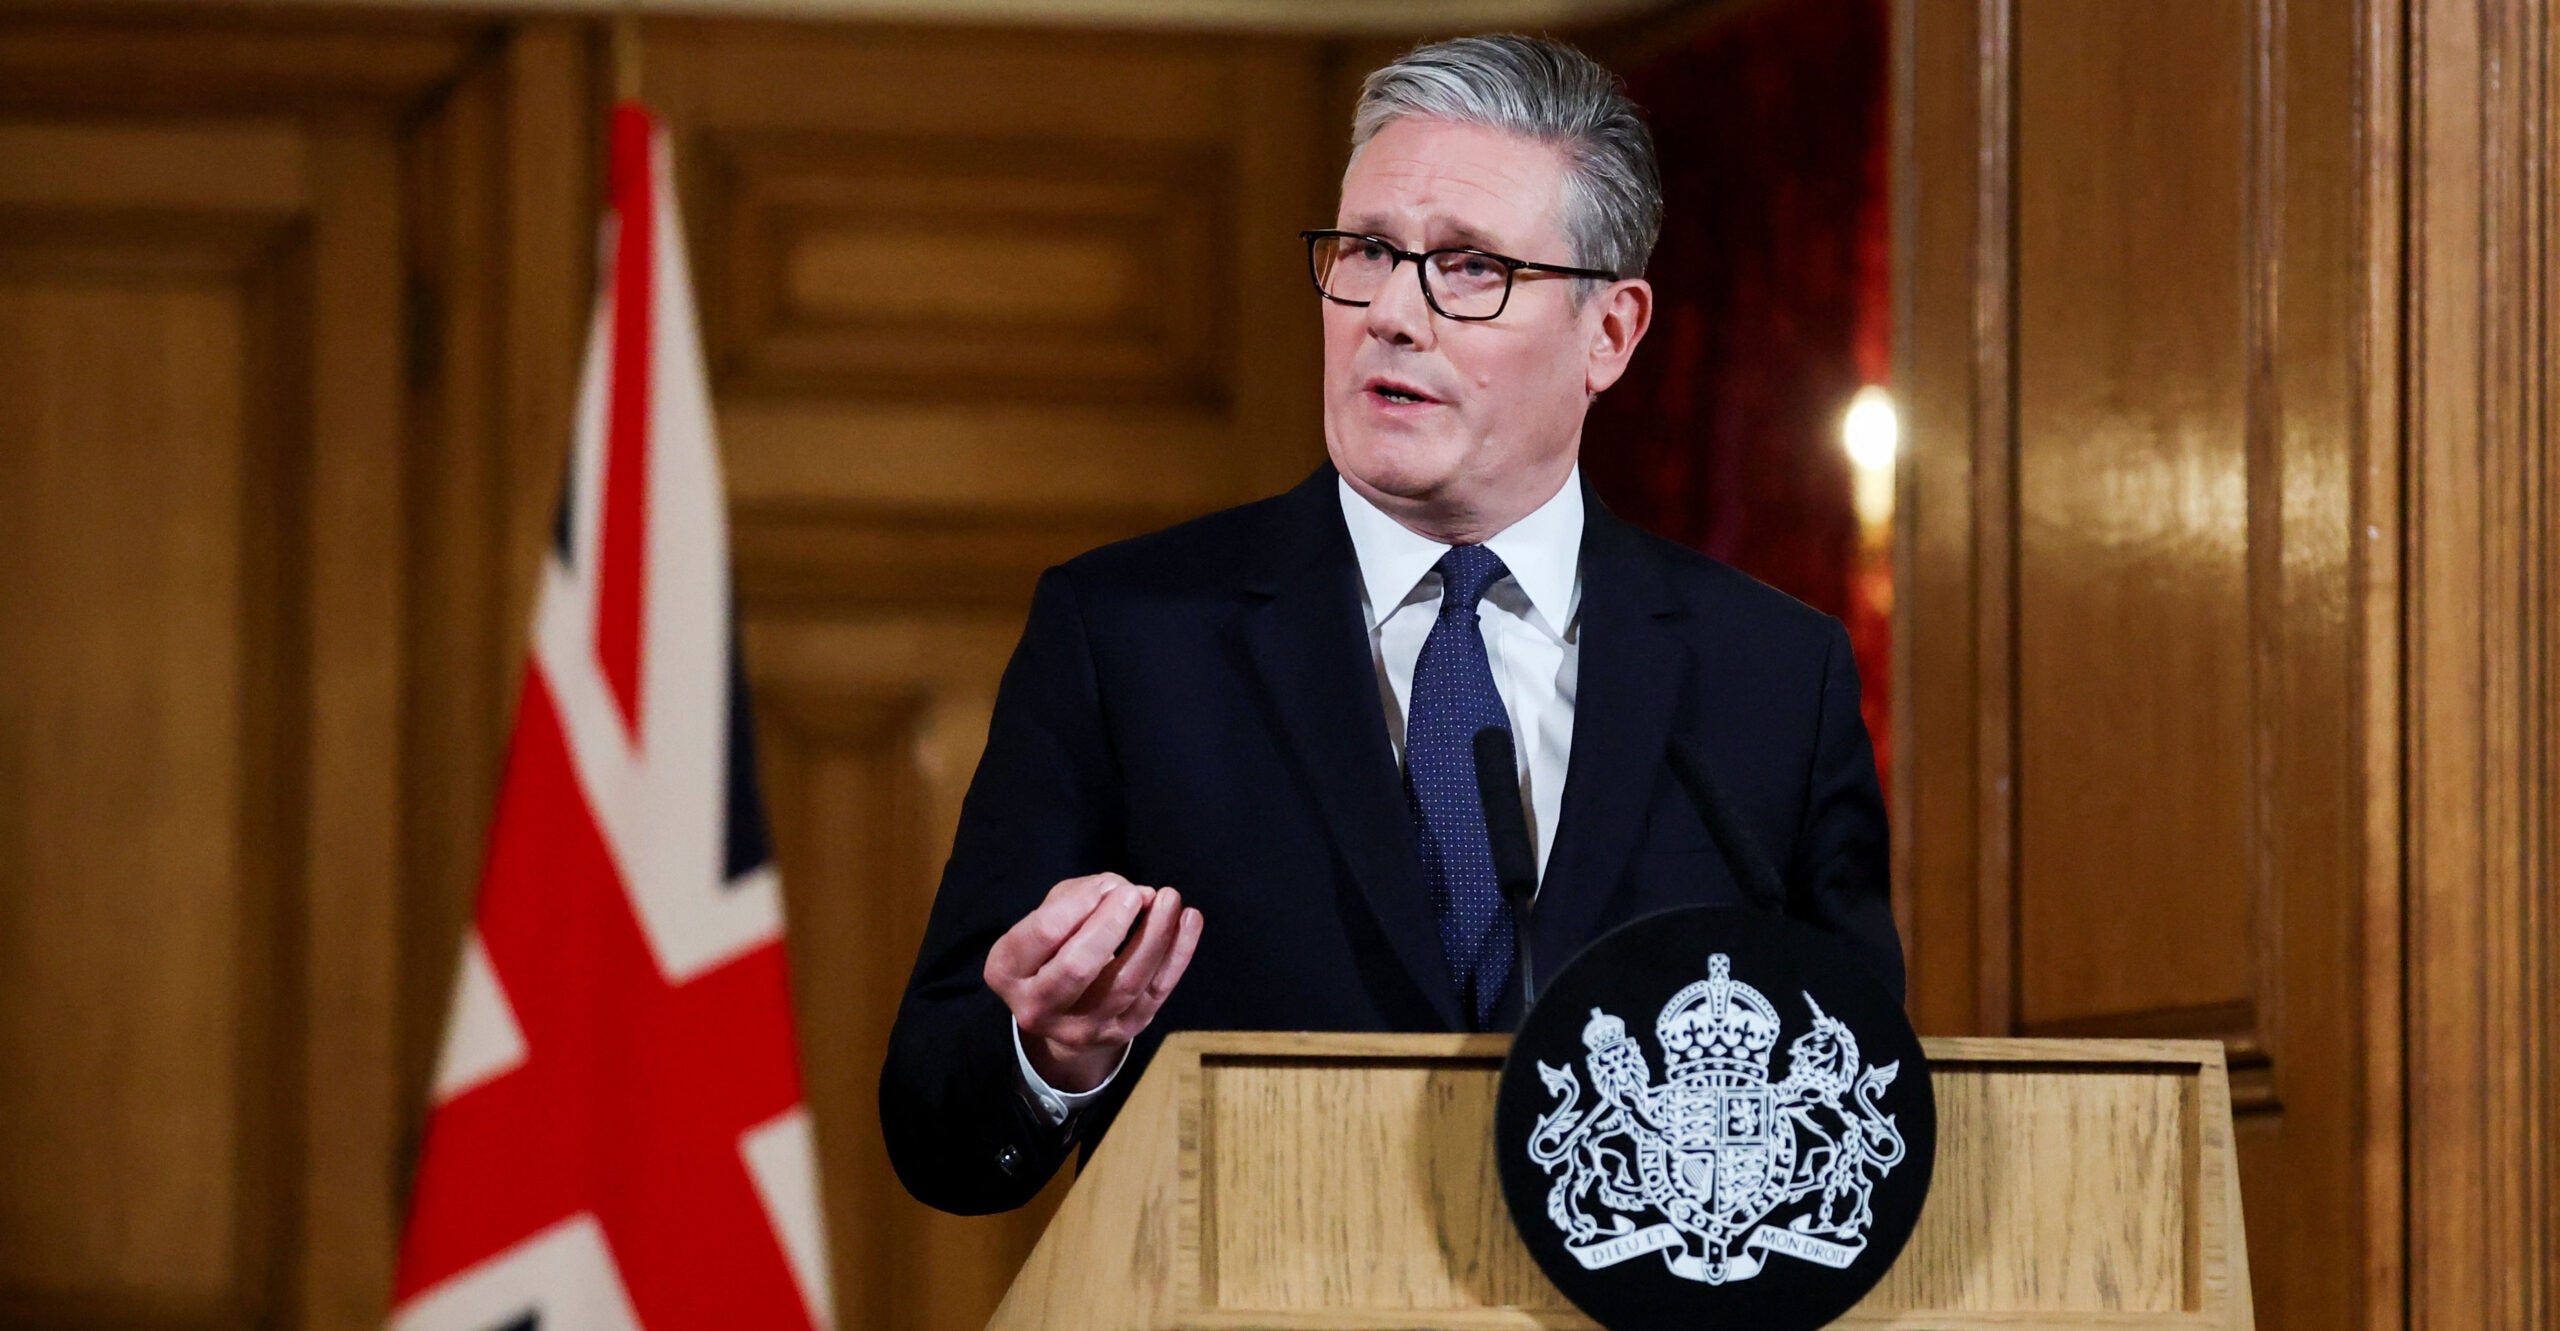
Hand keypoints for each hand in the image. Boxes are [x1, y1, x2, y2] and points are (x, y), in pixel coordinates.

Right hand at [985, 873, 1203, 1093]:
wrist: (1062, 1013)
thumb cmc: (1054, 947)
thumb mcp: (1049, 916)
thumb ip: (1079, 896)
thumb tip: (1125, 892)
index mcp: (1007, 971)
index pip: (1043, 934)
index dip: (1080, 903)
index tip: (1107, 886)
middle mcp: (1037, 1008)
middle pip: (1077, 967)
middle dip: (1111, 925)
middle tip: (1137, 894)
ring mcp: (1081, 1028)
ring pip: (1124, 983)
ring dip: (1153, 936)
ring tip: (1170, 899)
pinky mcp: (1121, 1032)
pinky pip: (1155, 993)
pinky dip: (1178, 955)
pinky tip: (1190, 920)